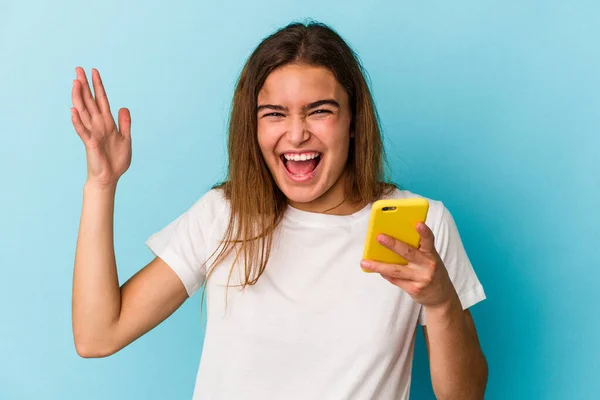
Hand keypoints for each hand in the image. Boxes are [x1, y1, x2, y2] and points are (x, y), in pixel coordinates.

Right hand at [71, 67, 131, 186]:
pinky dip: (77, 120)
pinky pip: (82, 130)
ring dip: (79, 97)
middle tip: (78, 69)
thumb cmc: (116, 160)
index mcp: (107, 122)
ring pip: (84, 111)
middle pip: (89, 101)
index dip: (98, 86)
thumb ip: (125, 123)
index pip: (101, 100)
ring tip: (75, 83)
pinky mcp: (90, 143)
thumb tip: (123, 107)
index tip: (94, 71)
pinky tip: (73, 110)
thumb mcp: (126, 139)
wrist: (110, 177)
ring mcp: (93, 132)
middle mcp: (98, 124)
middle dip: (84, 85)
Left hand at [360, 223, 455, 307]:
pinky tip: (376, 270)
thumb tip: (390, 242)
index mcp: (432, 254)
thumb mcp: (429, 259)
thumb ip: (415, 250)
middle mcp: (428, 265)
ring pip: (396, 270)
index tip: (418, 224)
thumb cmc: (430, 271)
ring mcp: (421, 278)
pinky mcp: (414, 289)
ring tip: (364, 263)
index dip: (424, 232)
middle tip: (379, 237)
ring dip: (378, 266)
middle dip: (392, 244)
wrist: (442, 296)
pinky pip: (395, 280)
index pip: (429, 240)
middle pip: (408, 253)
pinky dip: (385, 274)